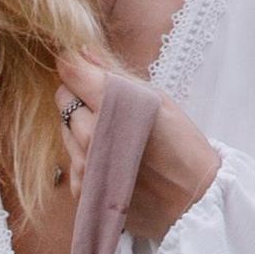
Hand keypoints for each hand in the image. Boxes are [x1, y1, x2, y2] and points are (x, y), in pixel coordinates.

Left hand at [54, 53, 220, 240]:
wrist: (192, 200)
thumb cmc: (182, 145)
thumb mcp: (157, 100)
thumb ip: (116, 76)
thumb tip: (83, 53)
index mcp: (112, 106)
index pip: (71, 73)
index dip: (73, 65)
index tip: (81, 66)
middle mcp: (90, 136)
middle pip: (62, 100)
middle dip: (77, 96)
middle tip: (105, 103)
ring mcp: (84, 165)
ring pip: (64, 130)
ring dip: (80, 126)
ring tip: (114, 135)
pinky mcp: (82, 189)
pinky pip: (71, 160)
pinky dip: (84, 155)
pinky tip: (111, 159)